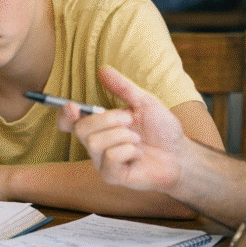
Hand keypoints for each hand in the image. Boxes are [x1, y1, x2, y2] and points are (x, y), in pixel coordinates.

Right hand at [59, 66, 187, 193]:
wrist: (180, 154)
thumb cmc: (162, 129)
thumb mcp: (144, 102)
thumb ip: (123, 87)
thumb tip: (103, 69)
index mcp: (99, 126)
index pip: (69, 122)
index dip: (65, 115)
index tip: (74, 107)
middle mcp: (96, 144)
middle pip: (82, 129)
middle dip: (108, 119)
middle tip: (130, 120)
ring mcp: (103, 162)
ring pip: (95, 143)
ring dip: (123, 136)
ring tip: (138, 140)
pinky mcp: (112, 176)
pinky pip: (111, 158)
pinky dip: (129, 151)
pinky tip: (138, 155)